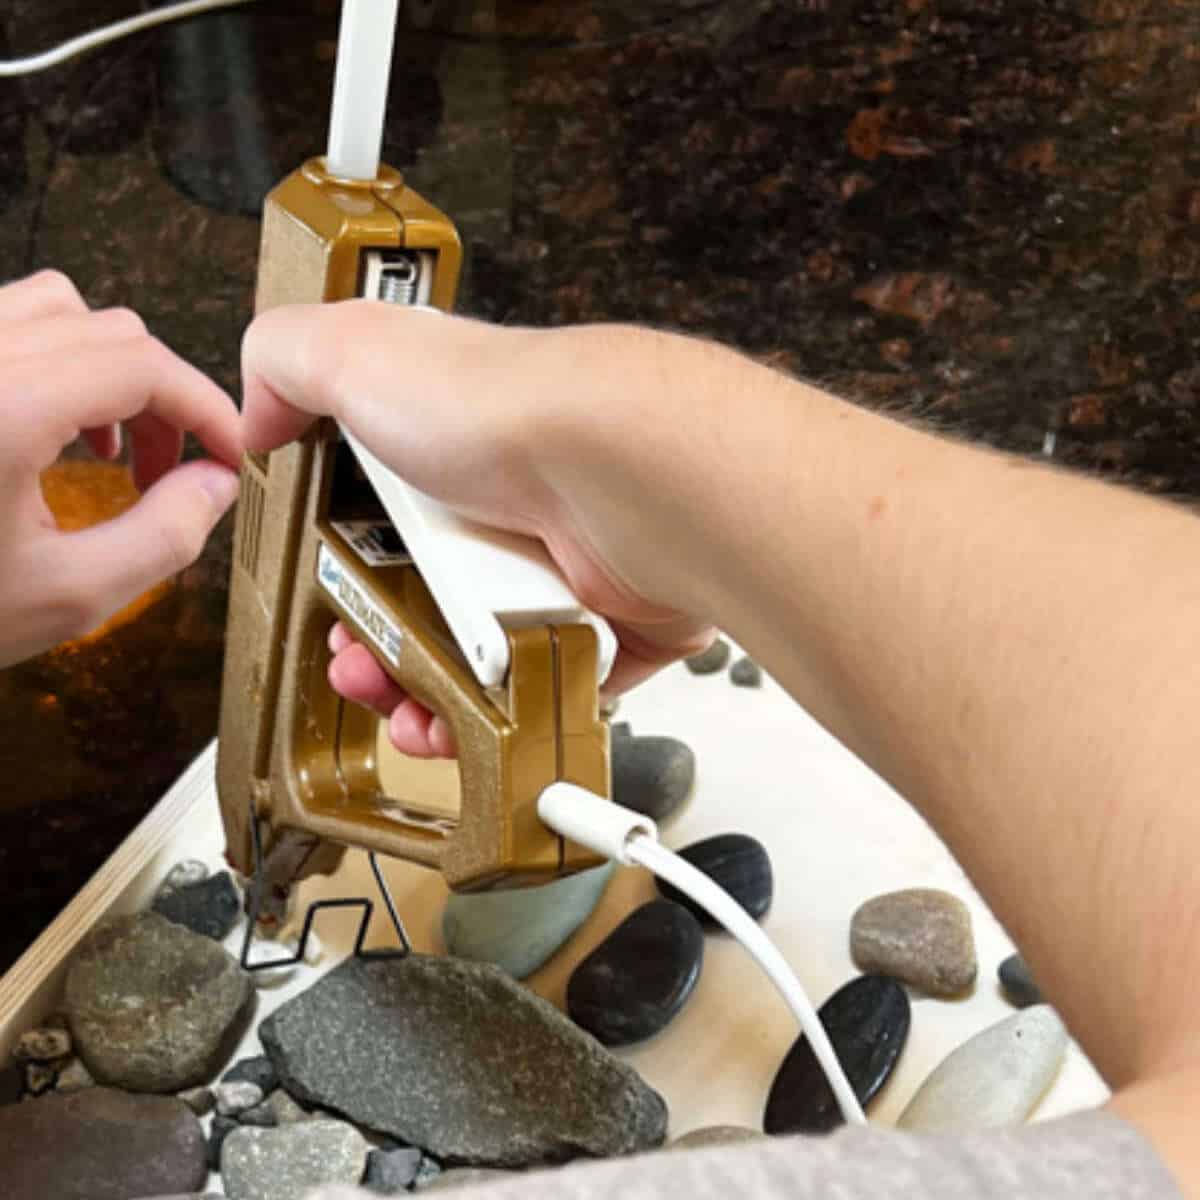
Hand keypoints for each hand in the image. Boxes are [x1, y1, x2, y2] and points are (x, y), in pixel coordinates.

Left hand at [0, 271, 241, 665]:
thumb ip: (164, 537)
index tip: (230, 452)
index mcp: (1, 412)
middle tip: (179, 469)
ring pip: (57, 309)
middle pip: (110, 332)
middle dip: (166, 398)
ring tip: (115, 445)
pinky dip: (57, 360)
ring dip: (112, 369)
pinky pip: (6, 324)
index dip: (206, 407)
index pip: (141, 366)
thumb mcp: (70, 595)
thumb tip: (215, 484)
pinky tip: (56, 426)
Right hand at [241, 302, 716, 756]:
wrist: (608, 471)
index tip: (318, 597)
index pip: (376, 520)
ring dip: (422, 695)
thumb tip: (259, 414)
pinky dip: (497, 718)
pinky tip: (460, 720)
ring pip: (471, 661)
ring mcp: (550, 574)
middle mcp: (499, 511)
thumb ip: (286, 363)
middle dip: (372, 648)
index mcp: (443, 450)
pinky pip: (536, 693)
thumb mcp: (353, 350)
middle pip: (419, 602)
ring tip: (402, 708)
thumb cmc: (500, 408)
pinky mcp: (599, 630)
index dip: (337, 567)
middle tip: (356, 666)